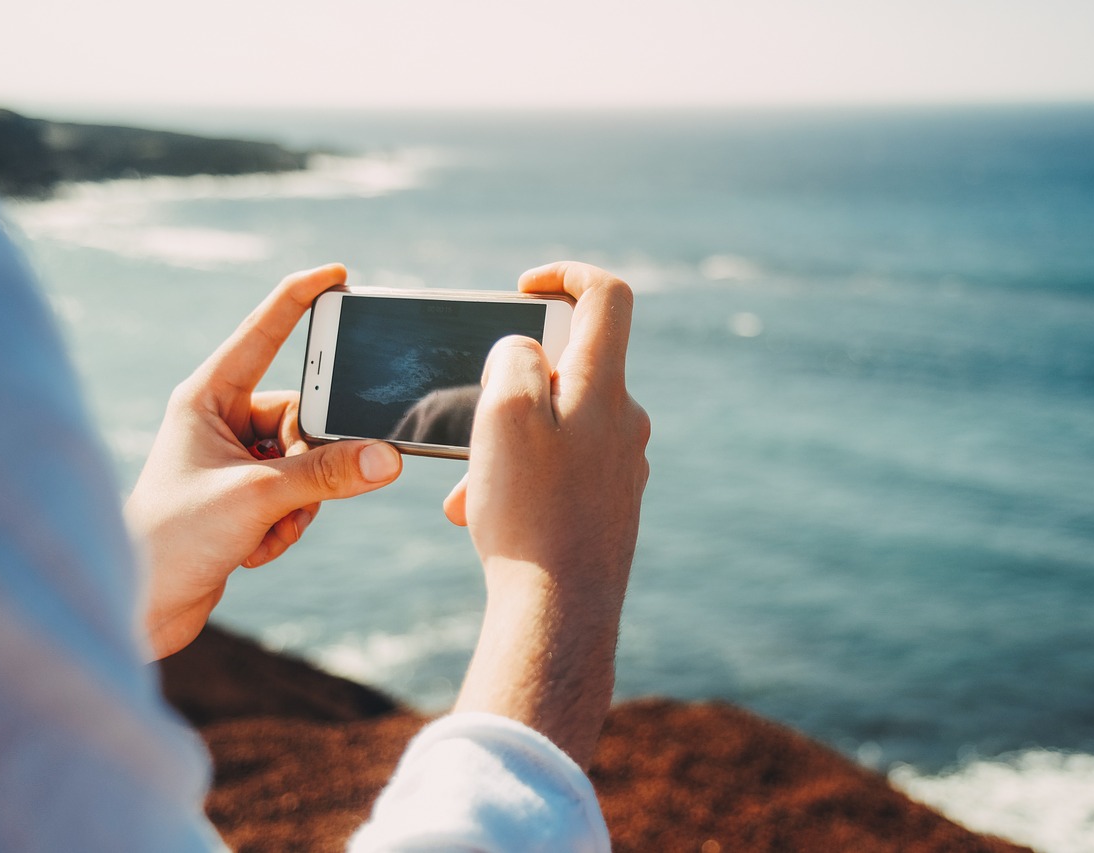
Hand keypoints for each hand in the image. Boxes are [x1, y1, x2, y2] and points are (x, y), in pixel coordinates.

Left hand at [126, 265, 402, 659]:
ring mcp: (236, 460)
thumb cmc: (173, 539)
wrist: (142, 608)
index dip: (300, 300)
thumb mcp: (258, 498)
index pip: (263, 334)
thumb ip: (327, 474)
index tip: (338, 274)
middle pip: (305, 415)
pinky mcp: (246, 496)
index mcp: (207, 397)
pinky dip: (288, 524)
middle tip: (290, 492)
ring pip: (308, 461)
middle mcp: (221, 421)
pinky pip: (299, 495)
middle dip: (311, 460)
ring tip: (260, 529)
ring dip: (300, 502)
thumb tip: (388, 458)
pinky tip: (252, 549)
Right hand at [443, 261, 650, 768]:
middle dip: (509, 385)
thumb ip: (516, 357)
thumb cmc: (529, 511)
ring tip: (469, 490)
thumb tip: (528, 350)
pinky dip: (520, 478)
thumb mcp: (504, 412)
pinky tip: (484, 515)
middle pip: (569, 366)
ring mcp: (622, 464)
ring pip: (555, 426)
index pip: (607, 296)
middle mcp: (625, 420)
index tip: (523, 287)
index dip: (565, 274)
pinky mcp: (610, 502)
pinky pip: (560, 469)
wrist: (560, 613)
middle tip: (472, 422)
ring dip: (504, 443)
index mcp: (605, 388)